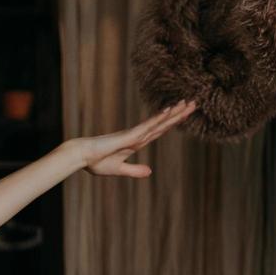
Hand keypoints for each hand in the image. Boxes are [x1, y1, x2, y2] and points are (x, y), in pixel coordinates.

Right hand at [75, 101, 196, 177]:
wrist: (81, 156)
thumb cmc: (96, 162)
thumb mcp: (119, 169)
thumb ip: (135, 170)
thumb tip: (150, 171)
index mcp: (136, 143)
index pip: (159, 131)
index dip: (172, 122)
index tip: (184, 114)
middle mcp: (137, 136)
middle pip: (163, 123)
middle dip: (179, 114)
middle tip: (194, 103)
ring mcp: (133, 135)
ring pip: (158, 122)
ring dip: (173, 113)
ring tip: (188, 103)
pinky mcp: (128, 136)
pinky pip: (146, 127)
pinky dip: (158, 119)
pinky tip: (168, 112)